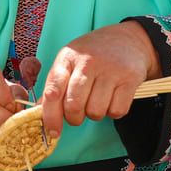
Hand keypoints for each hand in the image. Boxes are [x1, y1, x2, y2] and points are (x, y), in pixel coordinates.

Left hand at [38, 22, 159, 138]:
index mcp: (68, 58)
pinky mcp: (130, 78)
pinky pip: (117, 111)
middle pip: (74, 106)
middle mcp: (88, 62)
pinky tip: (112, 98)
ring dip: (95, 114)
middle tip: (78, 114)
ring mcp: (110, 69)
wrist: (128, 39)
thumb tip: (40, 112)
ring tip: (97, 100)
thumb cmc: (92, 55)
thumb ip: (55, 85)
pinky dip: (113, 111)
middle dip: (74, 118)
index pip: (53, 91)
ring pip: (96, 112)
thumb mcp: (70, 61)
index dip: (50, 116)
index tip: (53, 131)